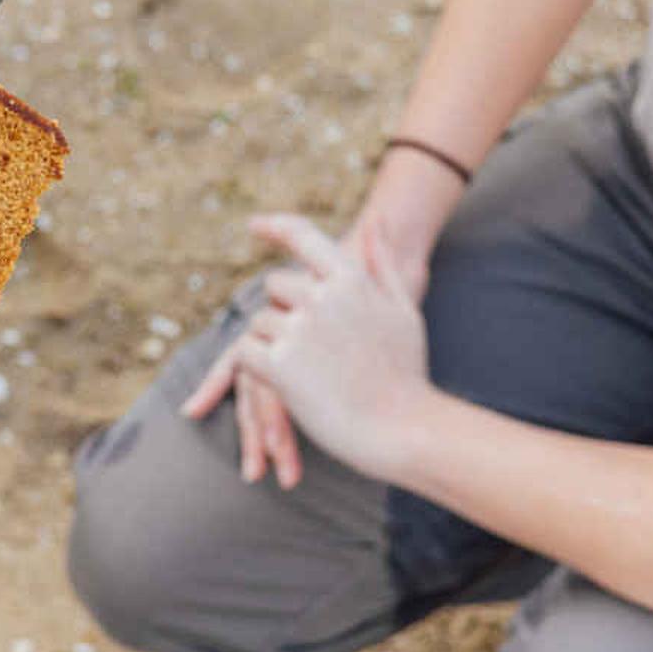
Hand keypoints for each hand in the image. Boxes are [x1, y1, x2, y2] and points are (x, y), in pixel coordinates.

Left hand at [223, 214, 436, 485]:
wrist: (404, 428)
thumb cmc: (407, 373)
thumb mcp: (402, 310)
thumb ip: (382, 264)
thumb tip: (375, 223)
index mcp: (351, 280)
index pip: (304, 237)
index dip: (277, 227)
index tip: (254, 226)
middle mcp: (322, 297)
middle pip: (275, 285)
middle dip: (284, 310)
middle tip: (310, 347)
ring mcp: (299, 330)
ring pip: (259, 321)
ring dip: (272, 344)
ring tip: (309, 374)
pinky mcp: (280, 365)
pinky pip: (246, 352)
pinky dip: (258, 367)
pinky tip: (286, 385)